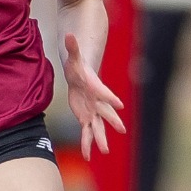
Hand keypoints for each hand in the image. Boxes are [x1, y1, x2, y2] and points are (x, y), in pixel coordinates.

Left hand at [61, 33, 125, 159]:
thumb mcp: (73, 58)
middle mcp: (96, 102)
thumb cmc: (78, 66)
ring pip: (98, 126)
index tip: (120, 104)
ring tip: (105, 151)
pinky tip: (87, 156)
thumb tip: (69, 34)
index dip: (110, 98)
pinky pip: (87, 132)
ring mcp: (92, 111)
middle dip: (112, 120)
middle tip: (121, 129)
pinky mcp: (85, 117)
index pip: (104, 93)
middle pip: (106, 112)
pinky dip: (87, 143)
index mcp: (95, 88)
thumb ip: (72, 47)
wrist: (80, 77)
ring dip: (100, 138)